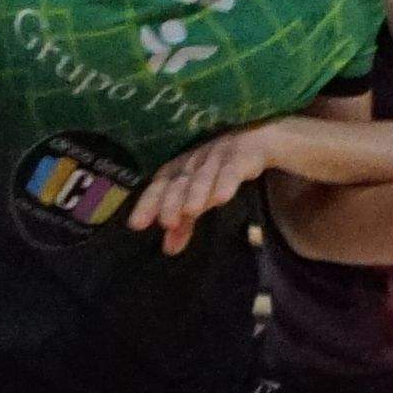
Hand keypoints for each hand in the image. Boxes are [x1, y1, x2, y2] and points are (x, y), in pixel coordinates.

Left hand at [128, 123, 282, 251]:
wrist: (255, 142)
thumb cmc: (219, 172)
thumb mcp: (199, 198)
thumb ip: (184, 224)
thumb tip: (169, 250)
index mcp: (179, 170)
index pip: (159, 186)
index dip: (147, 203)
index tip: (136, 224)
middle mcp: (193, 162)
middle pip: (178, 182)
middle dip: (170, 201)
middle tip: (166, 223)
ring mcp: (216, 157)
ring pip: (203, 176)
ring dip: (196, 193)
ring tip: (190, 212)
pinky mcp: (240, 156)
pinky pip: (231, 170)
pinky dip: (225, 182)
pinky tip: (221, 198)